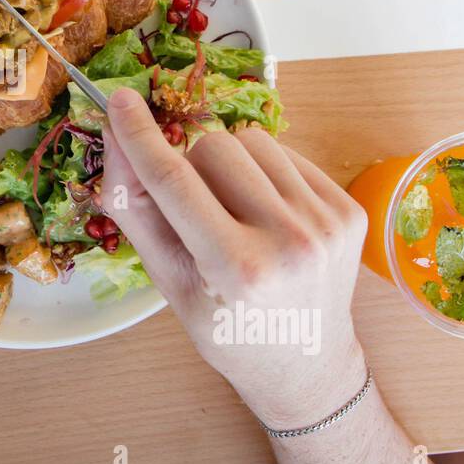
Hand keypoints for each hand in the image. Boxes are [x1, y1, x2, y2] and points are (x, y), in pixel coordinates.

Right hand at [102, 87, 368, 429]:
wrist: (305, 364)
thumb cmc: (226, 330)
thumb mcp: (169, 284)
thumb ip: (135, 211)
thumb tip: (114, 138)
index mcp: (235, 269)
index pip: (174, 182)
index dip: (140, 137)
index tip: (118, 99)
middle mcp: (288, 242)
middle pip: (214, 148)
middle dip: (192, 167)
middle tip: (195, 210)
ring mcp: (326, 223)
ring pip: (252, 141)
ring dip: (229, 165)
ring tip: (232, 212)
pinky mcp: (349, 210)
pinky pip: (288, 154)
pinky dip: (264, 173)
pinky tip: (264, 214)